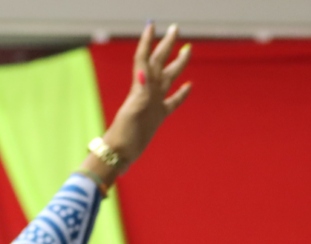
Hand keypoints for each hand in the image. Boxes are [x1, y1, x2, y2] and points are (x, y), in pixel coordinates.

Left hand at [89, 23, 191, 175]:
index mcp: (142, 87)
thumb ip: (140, 90)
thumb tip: (144, 70)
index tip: (153, 25)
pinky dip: (181, 93)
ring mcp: (154, 102)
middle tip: (175, 28)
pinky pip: (173, 101)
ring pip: (169, 77)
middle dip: (167, 45)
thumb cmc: (124, 133)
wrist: (121, 152)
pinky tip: (189, 85)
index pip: (146, 58)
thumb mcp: (133, 110)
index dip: (149, 42)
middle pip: (160, 62)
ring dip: (177, 63)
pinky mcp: (159, 116)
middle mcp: (149, 91)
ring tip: (187, 50)